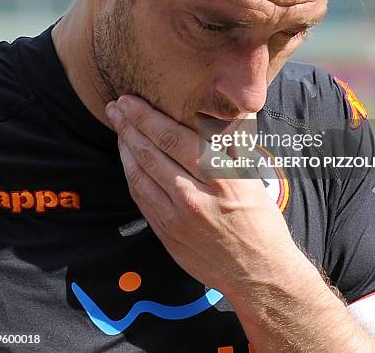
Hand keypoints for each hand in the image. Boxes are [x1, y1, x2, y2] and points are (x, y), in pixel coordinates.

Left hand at [106, 95, 302, 297]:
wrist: (258, 272)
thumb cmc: (260, 220)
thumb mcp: (252, 176)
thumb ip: (230, 143)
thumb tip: (213, 114)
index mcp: (219, 177)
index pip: (172, 138)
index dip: (146, 116)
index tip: (130, 100)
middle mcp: (194, 196)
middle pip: (151, 153)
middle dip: (128, 126)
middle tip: (114, 106)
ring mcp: (176, 218)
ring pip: (139, 175)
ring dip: (124, 148)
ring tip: (118, 128)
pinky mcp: (166, 234)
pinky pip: (141, 199)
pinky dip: (131, 175)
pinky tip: (128, 160)